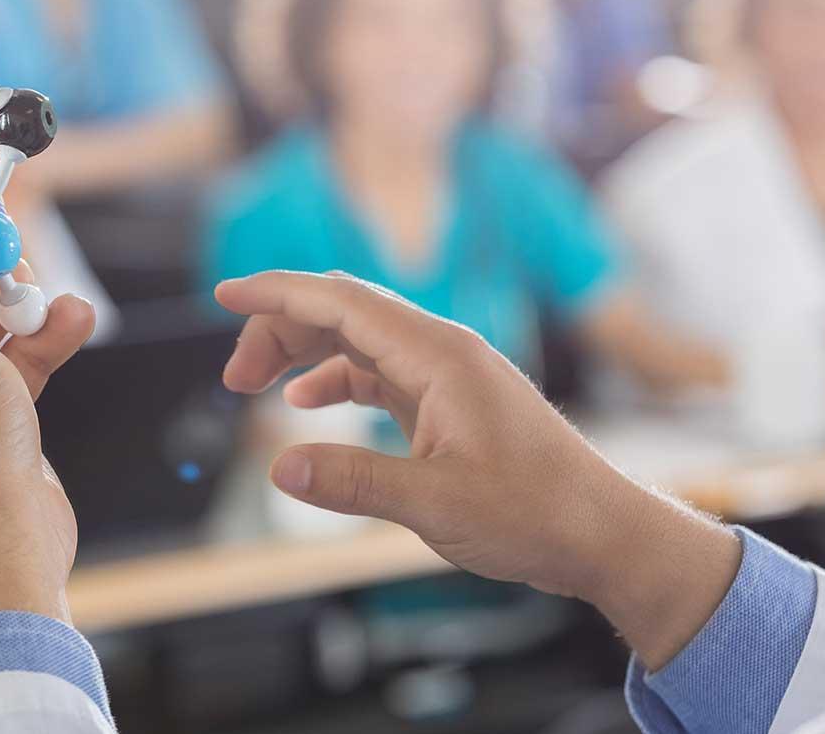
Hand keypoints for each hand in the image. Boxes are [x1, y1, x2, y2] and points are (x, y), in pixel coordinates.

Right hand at [215, 271, 741, 668]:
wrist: (601, 533)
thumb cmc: (537, 514)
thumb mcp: (436, 504)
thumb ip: (354, 482)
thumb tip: (280, 464)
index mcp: (439, 355)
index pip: (341, 301)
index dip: (277, 293)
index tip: (223, 291)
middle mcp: (442, 351)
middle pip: (344, 312)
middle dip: (280, 329)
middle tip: (233, 378)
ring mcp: (448, 374)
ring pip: (359, 341)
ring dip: (304, 354)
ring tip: (254, 387)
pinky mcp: (451, 401)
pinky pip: (379, 372)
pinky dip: (336, 379)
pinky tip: (307, 403)